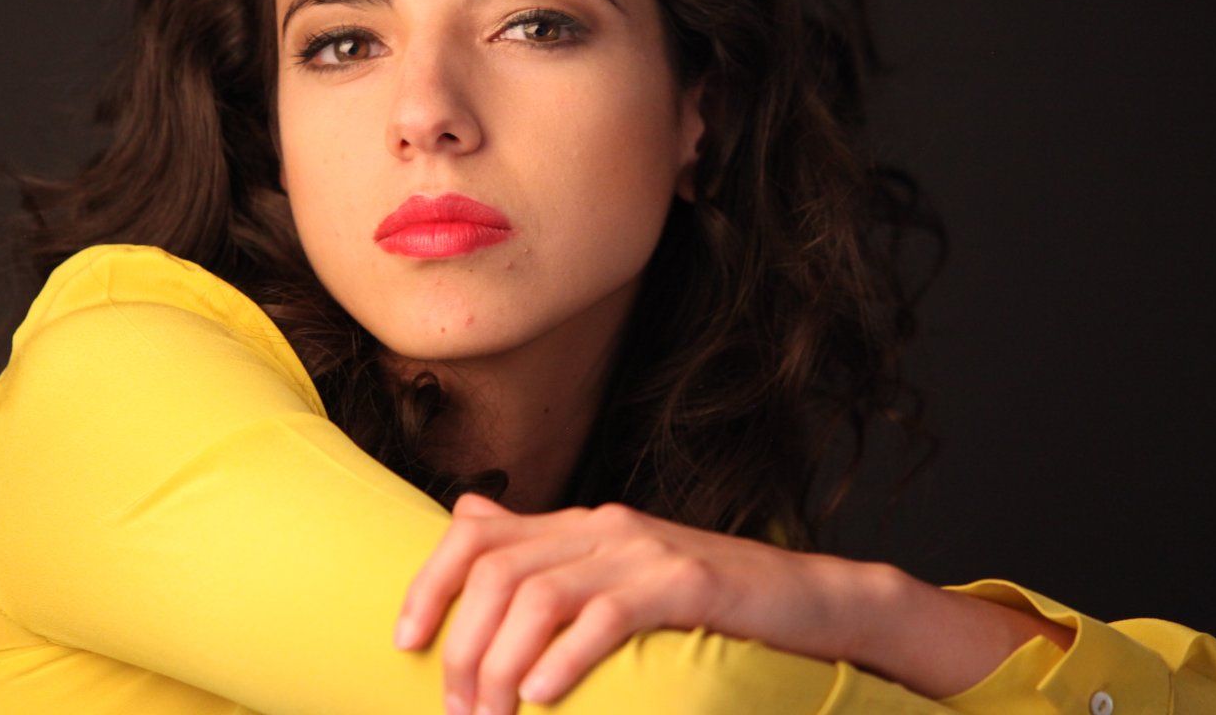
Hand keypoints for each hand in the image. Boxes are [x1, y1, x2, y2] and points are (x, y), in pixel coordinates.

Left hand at [392, 492, 888, 714]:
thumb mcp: (616, 572)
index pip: (475, 532)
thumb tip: (469, 520)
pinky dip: (565, 658)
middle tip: (457, 710)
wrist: (811, 600)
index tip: (404, 642)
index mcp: (579, 525)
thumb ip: (547, 556)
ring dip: (501, 665)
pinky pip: (607, 615)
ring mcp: (645, 551)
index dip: (428, 582)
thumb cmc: (705, 604)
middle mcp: (602, 528)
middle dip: (461, 646)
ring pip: (539, 595)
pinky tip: (542, 697)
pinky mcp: (688, 583)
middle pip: (496, 571)